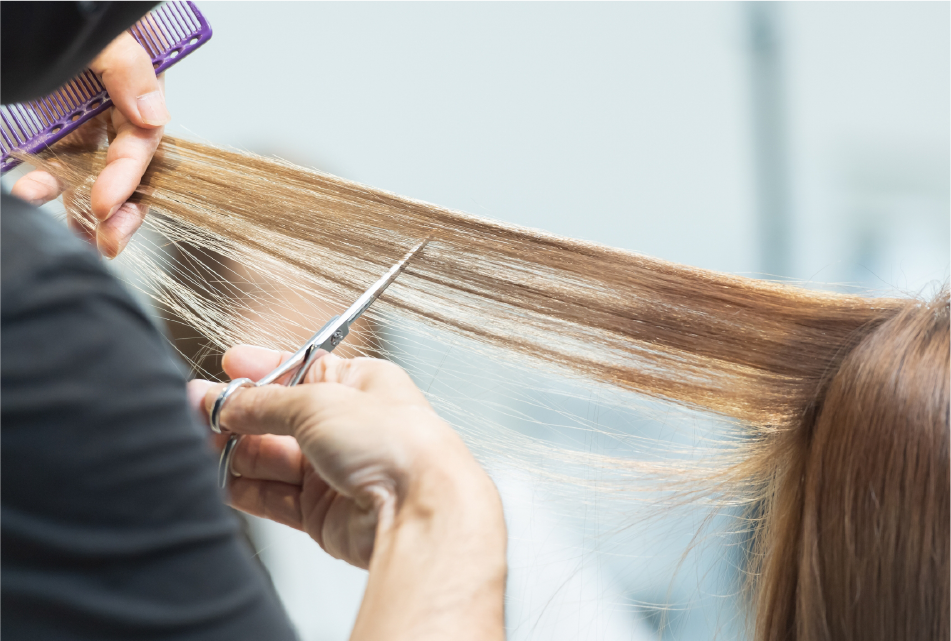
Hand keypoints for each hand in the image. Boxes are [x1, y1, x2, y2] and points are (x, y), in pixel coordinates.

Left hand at [11, 31, 168, 257]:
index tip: (105, 205)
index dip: (128, 177)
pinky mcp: (58, 126)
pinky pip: (59, 161)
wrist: (29, 14)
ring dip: (86, 209)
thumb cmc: (69, 16)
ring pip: (95, 173)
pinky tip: (29, 195)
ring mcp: (87, 119)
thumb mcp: (105, 33)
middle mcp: (117, 108)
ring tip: (78, 238)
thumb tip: (153, 115)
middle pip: (130, 169)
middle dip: (122, 210)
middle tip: (108, 241)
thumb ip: (126, 65)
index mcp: (138, 86)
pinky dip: (47, 183)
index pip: (143, 141)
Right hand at [188, 346, 502, 568]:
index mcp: (361, 385)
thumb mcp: (320, 401)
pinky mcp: (322, 513)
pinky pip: (273, 496)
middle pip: (278, 418)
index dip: (262, 370)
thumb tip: (229, 400)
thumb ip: (266, 403)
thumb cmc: (397, 445)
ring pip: (271, 459)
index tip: (228, 366)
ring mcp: (335, 472)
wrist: (419, 509)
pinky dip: (244, 488)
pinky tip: (218, 479)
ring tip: (197, 444)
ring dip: (234, 451)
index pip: (301, 371)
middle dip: (237, 414)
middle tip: (197, 410)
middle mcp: (349, 427)